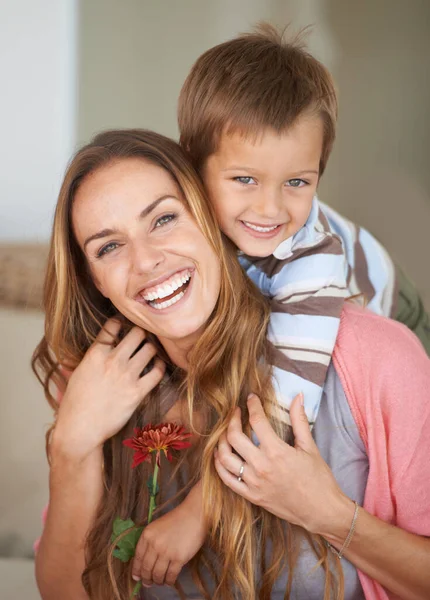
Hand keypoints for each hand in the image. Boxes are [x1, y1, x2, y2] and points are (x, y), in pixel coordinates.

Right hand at [52, 318, 164, 458]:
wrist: (80, 429)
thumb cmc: (74, 404)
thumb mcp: (76, 373)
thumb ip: (90, 358)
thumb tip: (98, 350)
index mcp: (95, 354)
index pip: (112, 326)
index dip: (120, 322)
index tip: (124, 324)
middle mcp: (113, 361)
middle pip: (137, 333)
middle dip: (141, 332)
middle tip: (143, 336)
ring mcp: (127, 376)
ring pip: (150, 349)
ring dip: (151, 348)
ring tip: (150, 351)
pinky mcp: (138, 392)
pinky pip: (157, 372)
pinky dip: (160, 366)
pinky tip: (157, 366)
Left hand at [132, 482, 206, 586]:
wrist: (194, 515)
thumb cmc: (176, 519)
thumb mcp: (157, 527)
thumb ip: (150, 541)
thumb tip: (145, 561)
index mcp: (147, 535)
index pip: (138, 557)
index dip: (136, 570)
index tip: (136, 577)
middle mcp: (154, 544)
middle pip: (146, 568)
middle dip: (146, 578)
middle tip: (148, 583)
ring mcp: (166, 552)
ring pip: (157, 574)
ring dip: (158, 581)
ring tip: (160, 582)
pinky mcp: (179, 558)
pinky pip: (170, 575)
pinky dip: (169, 581)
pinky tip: (169, 581)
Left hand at [214, 393, 349, 535]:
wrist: (321, 511)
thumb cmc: (319, 479)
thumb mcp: (310, 446)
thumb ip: (300, 420)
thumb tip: (298, 396)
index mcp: (277, 451)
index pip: (257, 420)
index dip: (252, 405)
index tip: (251, 398)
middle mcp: (261, 466)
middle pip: (234, 436)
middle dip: (232, 419)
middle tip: (235, 412)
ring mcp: (254, 483)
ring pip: (225, 457)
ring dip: (221, 441)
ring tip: (226, 432)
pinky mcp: (251, 496)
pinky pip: (227, 479)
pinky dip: (219, 465)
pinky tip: (220, 454)